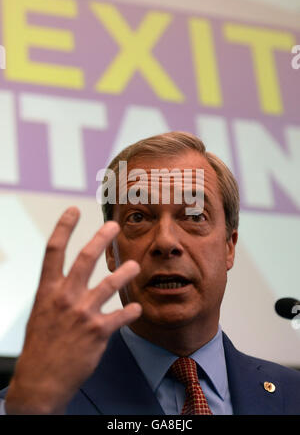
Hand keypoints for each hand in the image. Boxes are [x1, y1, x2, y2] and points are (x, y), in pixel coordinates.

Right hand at [5, 207, 141, 414]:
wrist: (40, 381)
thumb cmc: (40, 345)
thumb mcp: (42, 313)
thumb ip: (57, 293)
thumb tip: (67, 278)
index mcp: (48, 291)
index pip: (53, 251)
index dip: (63, 227)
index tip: (73, 209)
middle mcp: (65, 298)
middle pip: (85, 259)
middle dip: (101, 238)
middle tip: (114, 225)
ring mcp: (83, 314)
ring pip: (110, 284)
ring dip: (126, 272)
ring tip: (135, 266)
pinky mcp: (98, 331)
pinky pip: (122, 316)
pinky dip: (132, 312)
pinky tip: (137, 309)